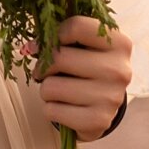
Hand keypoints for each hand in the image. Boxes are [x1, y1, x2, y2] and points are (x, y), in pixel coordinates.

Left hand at [35, 15, 131, 142]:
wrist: (103, 105)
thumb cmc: (87, 67)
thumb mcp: (83, 46)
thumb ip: (61, 36)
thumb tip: (29, 47)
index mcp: (119, 44)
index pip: (76, 27)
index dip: (54, 35)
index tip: (48, 44)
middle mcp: (120, 70)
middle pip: (59, 57)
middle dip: (44, 65)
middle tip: (47, 71)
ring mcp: (111, 98)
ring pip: (51, 87)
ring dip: (46, 89)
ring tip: (58, 89)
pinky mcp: (99, 121)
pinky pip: (52, 110)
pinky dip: (50, 109)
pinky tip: (64, 106)